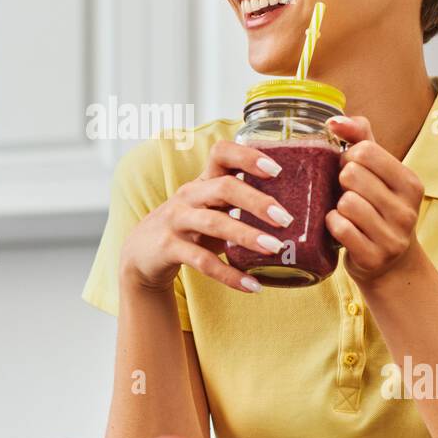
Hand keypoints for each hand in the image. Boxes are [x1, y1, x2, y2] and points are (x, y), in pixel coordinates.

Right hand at [119, 140, 295, 293]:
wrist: (142, 252)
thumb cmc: (189, 226)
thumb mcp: (210, 207)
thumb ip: (239, 201)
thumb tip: (294, 206)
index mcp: (203, 180)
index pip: (221, 153)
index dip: (248, 156)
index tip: (277, 169)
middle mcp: (190, 195)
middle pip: (224, 187)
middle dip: (257, 201)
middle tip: (285, 218)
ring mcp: (178, 220)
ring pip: (214, 223)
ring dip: (247, 235)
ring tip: (275, 249)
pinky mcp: (169, 248)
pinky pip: (202, 261)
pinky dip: (229, 275)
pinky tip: (253, 285)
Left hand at [324, 115, 425, 285]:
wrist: (390, 263)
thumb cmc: (378, 207)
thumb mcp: (378, 171)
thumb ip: (360, 138)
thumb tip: (334, 120)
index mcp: (410, 182)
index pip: (365, 151)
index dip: (348, 157)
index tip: (351, 168)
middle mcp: (407, 210)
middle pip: (352, 175)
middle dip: (341, 181)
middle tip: (347, 192)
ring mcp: (393, 236)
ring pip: (346, 203)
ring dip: (337, 206)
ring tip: (347, 212)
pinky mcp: (374, 257)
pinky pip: (340, 228)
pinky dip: (333, 225)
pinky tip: (340, 228)